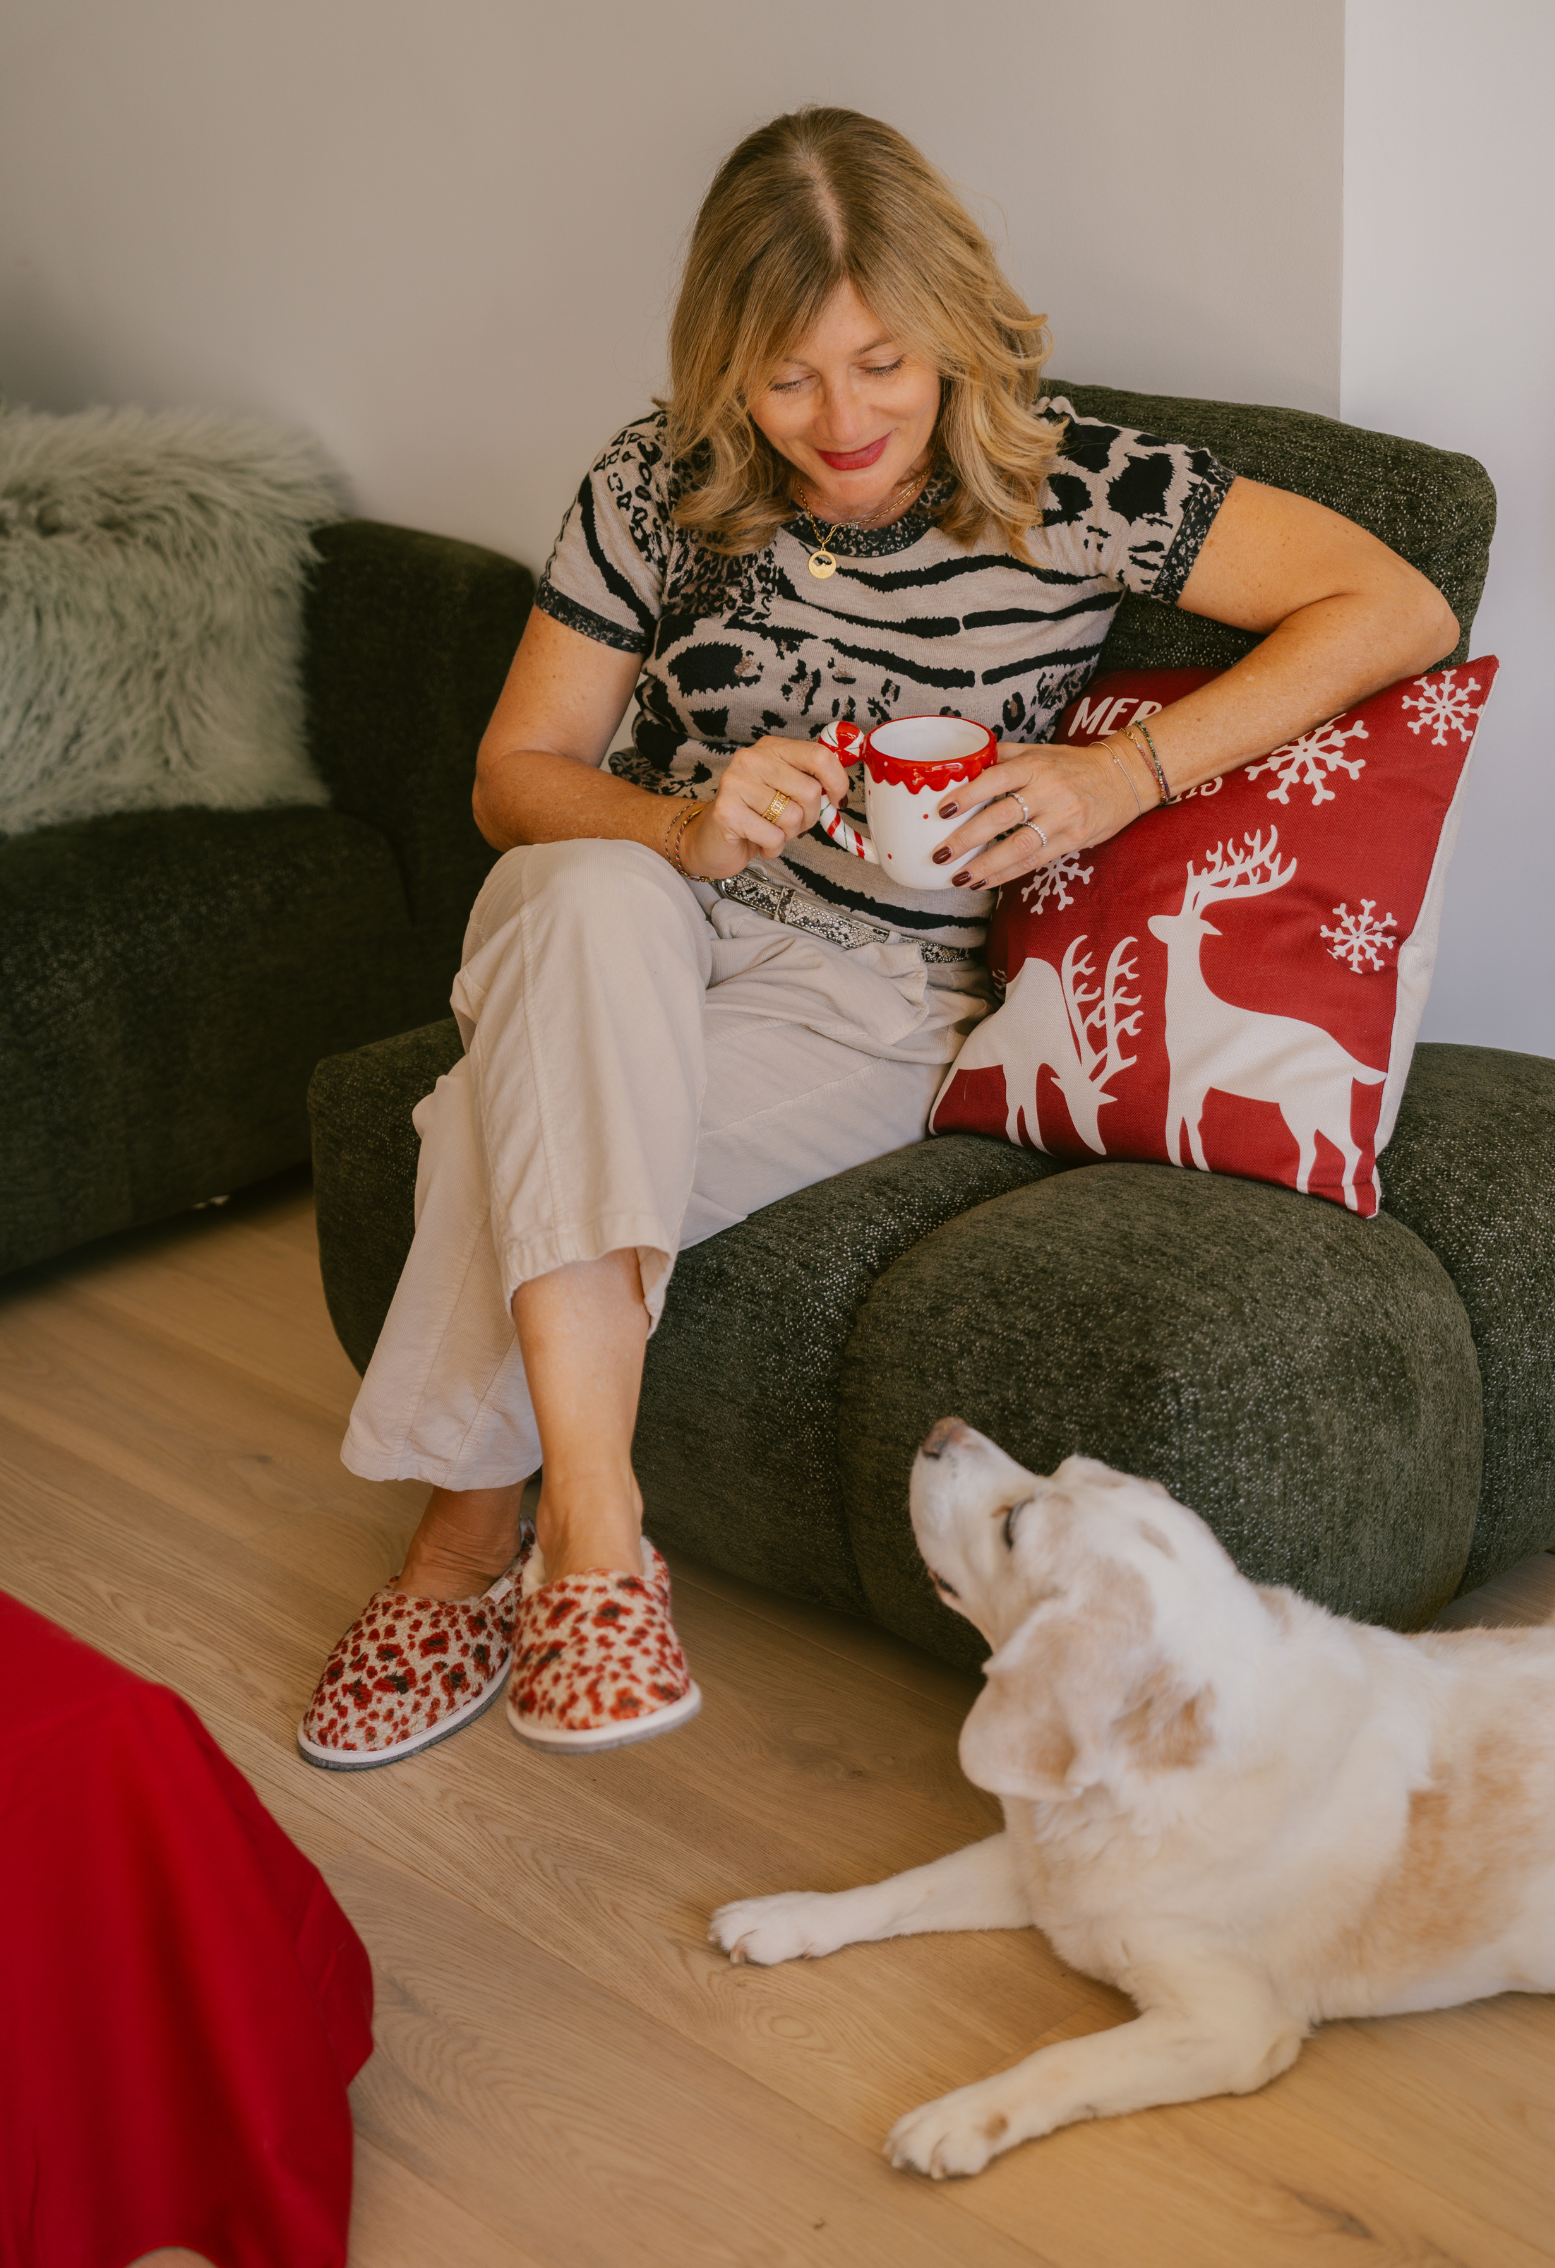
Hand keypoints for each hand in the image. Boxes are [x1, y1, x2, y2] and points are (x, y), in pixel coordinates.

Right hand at [680, 733, 851, 880]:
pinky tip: (758, 842)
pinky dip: (773, 848)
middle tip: (792, 824)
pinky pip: (773, 837)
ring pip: (792, 817)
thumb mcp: (785, 790)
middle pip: (809, 790)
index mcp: (771, 748)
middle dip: (809, 817)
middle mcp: (751, 759)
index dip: (837, 781)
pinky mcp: (727, 811)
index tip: (837, 800)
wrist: (712, 841)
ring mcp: (736, 783)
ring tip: (771, 831)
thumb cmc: (754, 816)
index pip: (818, 755)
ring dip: (788, 835)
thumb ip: (809, 783)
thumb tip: (839, 792)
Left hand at [929, 736, 1150, 890]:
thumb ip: (1003, 757)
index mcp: (1036, 764)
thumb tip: (962, 763)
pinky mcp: (1074, 839)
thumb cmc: (1074, 764)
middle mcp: (1049, 790)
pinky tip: (984, 881)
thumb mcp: (1040, 751)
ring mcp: (1063, 817)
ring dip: (985, 865)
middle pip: (1002, 816)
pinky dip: (1006, 873)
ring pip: (1018, 845)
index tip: (942, 810)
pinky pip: (1034, 860)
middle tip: (940, 854)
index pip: (996, 778)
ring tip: (959, 878)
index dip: (968, 794)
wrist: (1124, 776)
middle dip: (967, 838)